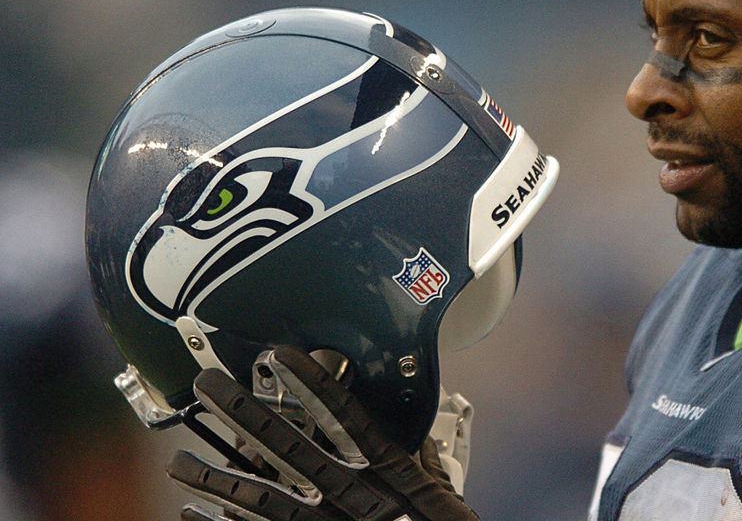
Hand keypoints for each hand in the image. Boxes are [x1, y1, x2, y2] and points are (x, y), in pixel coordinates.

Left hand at [166, 345, 478, 520]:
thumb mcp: (441, 499)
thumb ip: (424, 468)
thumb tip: (418, 442)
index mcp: (386, 474)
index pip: (342, 417)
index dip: (310, 385)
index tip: (281, 357)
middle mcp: (350, 496)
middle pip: (288, 446)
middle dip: (244, 414)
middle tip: (207, 385)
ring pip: (262, 496)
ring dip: (217, 477)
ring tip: (178, 462)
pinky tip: (193, 514)